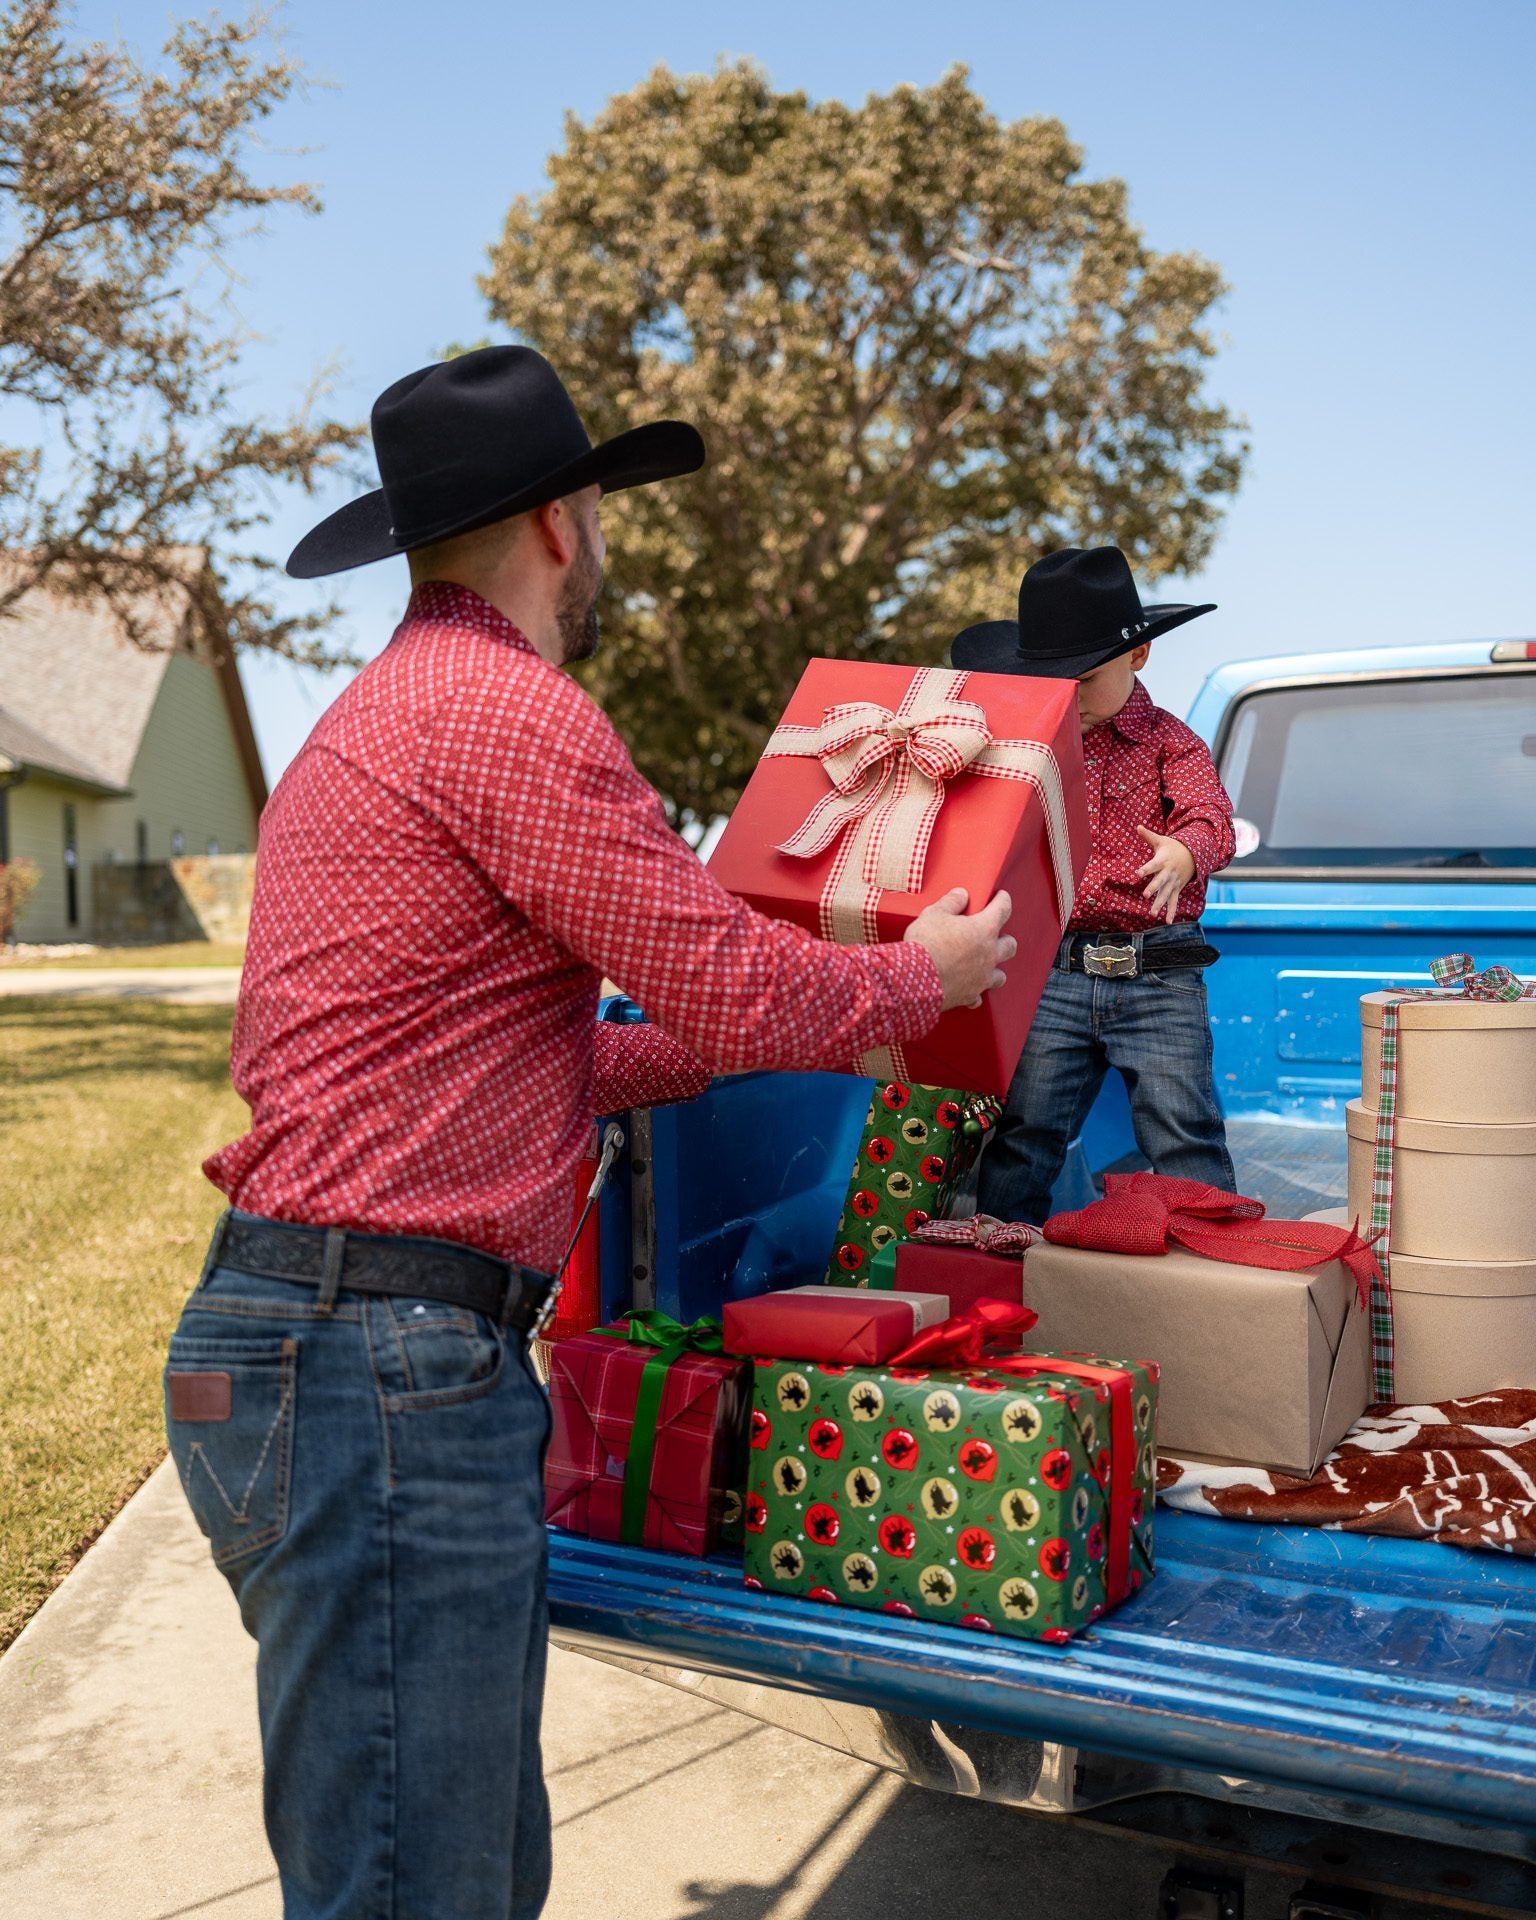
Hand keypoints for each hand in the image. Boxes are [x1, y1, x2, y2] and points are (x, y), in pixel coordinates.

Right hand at [904, 887, 1016, 1010]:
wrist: (913, 980)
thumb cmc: (925, 944)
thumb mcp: (934, 914)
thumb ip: (951, 902)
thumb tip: (961, 894)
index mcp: (984, 929)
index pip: (1003, 909)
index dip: (1003, 900)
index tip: (1001, 897)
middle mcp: (989, 954)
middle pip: (1010, 945)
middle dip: (1004, 938)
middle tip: (994, 934)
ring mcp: (982, 978)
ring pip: (1000, 975)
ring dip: (995, 968)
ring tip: (986, 965)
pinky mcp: (969, 996)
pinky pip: (978, 996)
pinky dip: (974, 992)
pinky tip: (968, 989)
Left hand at [1134, 827, 1195, 924]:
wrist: (1194, 854)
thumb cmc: (1173, 847)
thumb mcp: (1161, 841)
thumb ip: (1148, 836)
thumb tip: (1138, 826)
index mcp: (1163, 861)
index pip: (1153, 865)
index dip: (1145, 869)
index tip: (1137, 873)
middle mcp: (1168, 873)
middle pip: (1160, 882)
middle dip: (1153, 888)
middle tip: (1145, 895)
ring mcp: (1173, 882)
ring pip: (1166, 894)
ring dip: (1160, 904)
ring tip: (1152, 914)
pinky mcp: (1177, 889)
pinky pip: (1174, 901)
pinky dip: (1171, 911)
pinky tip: (1166, 921)